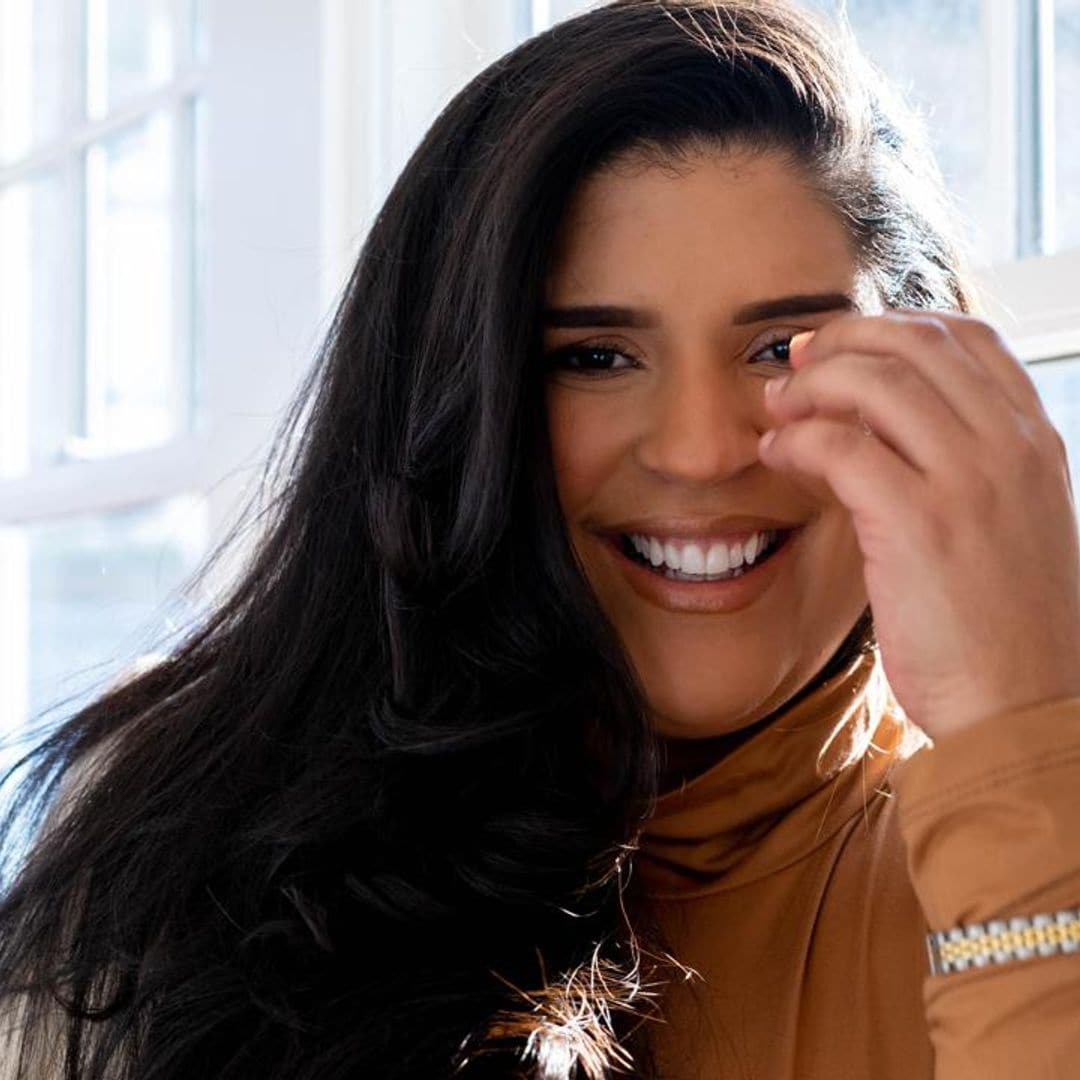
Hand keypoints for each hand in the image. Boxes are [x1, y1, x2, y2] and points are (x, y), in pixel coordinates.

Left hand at [759, 309, 1079, 739]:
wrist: (1022, 707)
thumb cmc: (1004, 627)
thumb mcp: (1010, 526)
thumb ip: (966, 469)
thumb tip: (879, 430)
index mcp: (1036, 443)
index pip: (967, 338)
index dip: (894, 327)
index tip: (842, 347)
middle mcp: (1011, 447)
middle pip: (916, 343)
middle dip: (842, 342)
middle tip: (795, 366)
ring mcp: (970, 481)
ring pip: (877, 382)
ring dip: (812, 385)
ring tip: (778, 408)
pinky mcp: (919, 523)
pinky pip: (842, 447)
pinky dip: (798, 440)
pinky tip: (777, 455)